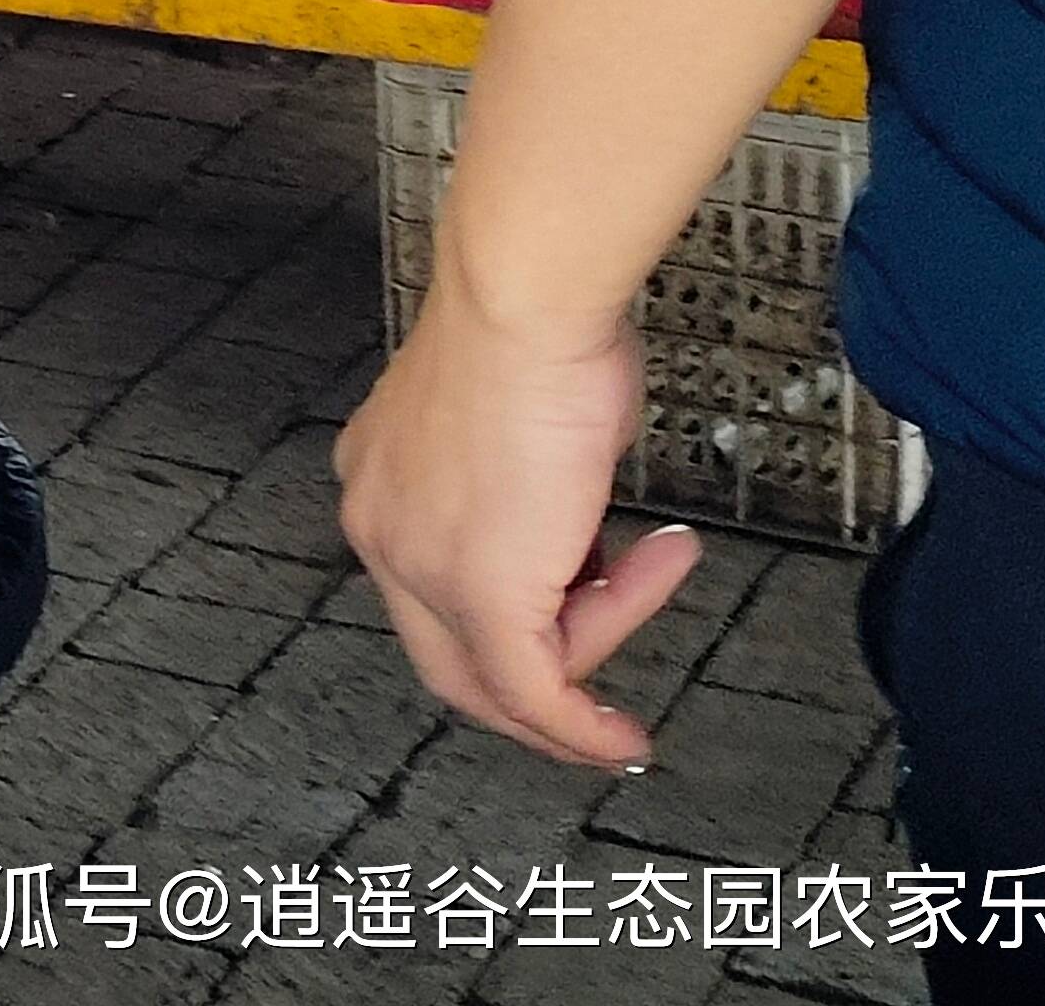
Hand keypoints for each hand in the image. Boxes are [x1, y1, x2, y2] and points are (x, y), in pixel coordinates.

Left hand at [337, 282, 699, 765]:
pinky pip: (534, 692)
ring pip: (510, 669)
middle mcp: (380, 528)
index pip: (433, 589)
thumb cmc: (539, 326)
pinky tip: (623, 741)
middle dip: (541, 676)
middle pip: (454, 652)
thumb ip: (533, 487)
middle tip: (600, 700)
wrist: (529, 303)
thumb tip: (575, 515)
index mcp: (380, 481)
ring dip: (604, 638)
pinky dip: (581, 731)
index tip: (575, 621)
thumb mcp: (526, 421)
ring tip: (664, 563)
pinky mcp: (484, 594)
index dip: (506, 620)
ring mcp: (421, 566)